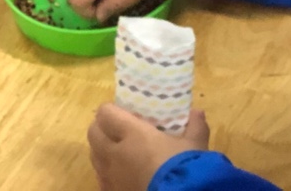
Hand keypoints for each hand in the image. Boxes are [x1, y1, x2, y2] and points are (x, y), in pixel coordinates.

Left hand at [88, 104, 210, 190]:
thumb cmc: (184, 168)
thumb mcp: (195, 146)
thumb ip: (195, 126)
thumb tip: (197, 113)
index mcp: (132, 134)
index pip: (105, 113)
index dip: (111, 110)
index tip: (124, 112)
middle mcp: (114, 153)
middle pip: (93, 132)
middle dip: (102, 128)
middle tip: (118, 129)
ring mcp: (110, 177)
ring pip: (94, 156)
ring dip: (102, 150)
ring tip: (121, 152)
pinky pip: (101, 179)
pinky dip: (108, 174)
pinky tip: (124, 175)